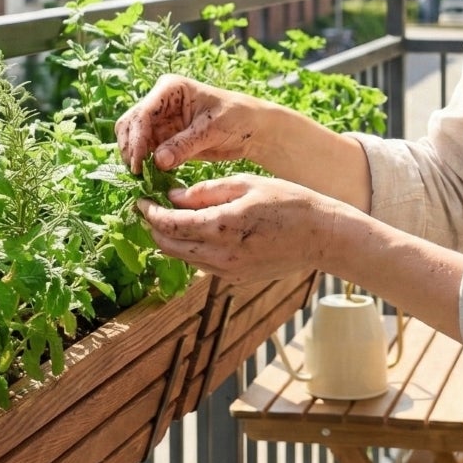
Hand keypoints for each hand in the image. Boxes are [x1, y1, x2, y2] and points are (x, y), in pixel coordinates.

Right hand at [115, 76, 266, 173]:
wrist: (252, 129)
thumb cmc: (237, 118)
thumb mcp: (212, 130)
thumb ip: (184, 144)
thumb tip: (157, 161)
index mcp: (170, 89)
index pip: (142, 113)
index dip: (136, 139)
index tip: (138, 163)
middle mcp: (160, 103)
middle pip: (130, 124)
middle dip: (130, 148)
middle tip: (137, 173)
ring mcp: (160, 121)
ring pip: (133, 139)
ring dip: (134, 158)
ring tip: (143, 177)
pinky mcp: (165, 139)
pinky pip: (146, 152)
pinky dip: (145, 164)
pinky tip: (150, 178)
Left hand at [135, 174, 341, 284]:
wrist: (321, 237)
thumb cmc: (289, 202)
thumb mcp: (246, 184)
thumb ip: (206, 191)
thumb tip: (173, 197)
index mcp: (221, 226)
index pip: (169, 224)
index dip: (149, 212)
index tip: (141, 201)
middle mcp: (219, 255)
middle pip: (168, 245)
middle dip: (154, 227)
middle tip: (151, 209)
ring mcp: (227, 271)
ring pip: (182, 257)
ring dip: (171, 239)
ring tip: (171, 218)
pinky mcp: (236, 278)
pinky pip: (202, 264)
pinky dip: (191, 249)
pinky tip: (198, 232)